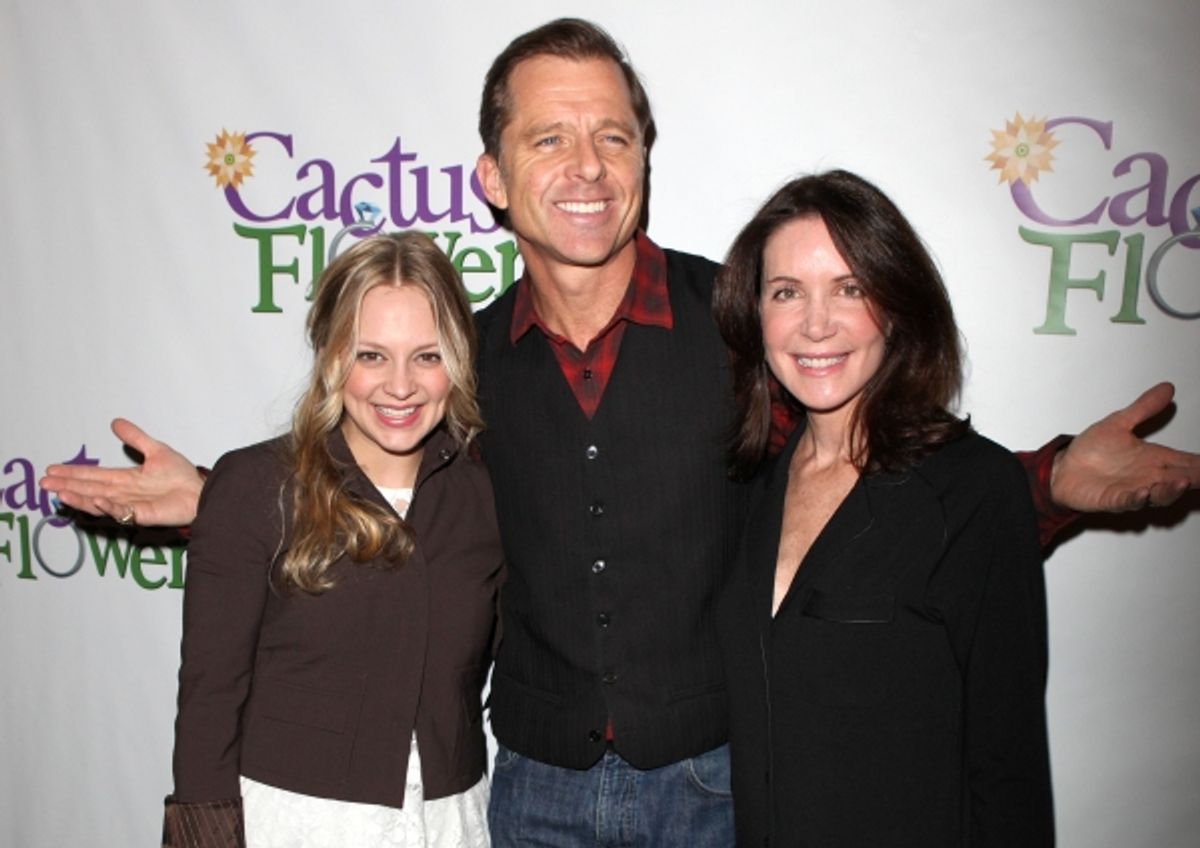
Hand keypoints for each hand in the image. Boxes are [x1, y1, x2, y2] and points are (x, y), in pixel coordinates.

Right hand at [40, 418, 204, 526]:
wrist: (202, 492)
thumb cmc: (182, 476)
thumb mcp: (156, 450)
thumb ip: (136, 438)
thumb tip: (115, 422)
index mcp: (125, 479)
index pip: (94, 475)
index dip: (73, 473)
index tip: (52, 470)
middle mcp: (124, 493)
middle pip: (90, 489)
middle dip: (67, 486)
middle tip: (44, 483)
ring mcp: (131, 506)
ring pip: (99, 502)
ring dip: (80, 498)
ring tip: (60, 493)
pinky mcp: (143, 515)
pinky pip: (123, 512)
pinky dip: (109, 507)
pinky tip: (96, 500)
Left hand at [1051, 382, 1199, 512]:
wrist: (1062, 470)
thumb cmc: (1091, 451)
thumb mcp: (1119, 423)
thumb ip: (1144, 408)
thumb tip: (1167, 388)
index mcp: (1153, 458)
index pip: (1186, 462)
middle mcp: (1148, 476)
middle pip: (1180, 480)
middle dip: (1195, 479)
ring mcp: (1132, 490)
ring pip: (1160, 495)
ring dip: (1171, 490)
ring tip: (1181, 481)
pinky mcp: (1112, 500)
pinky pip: (1127, 502)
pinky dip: (1136, 498)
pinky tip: (1143, 492)